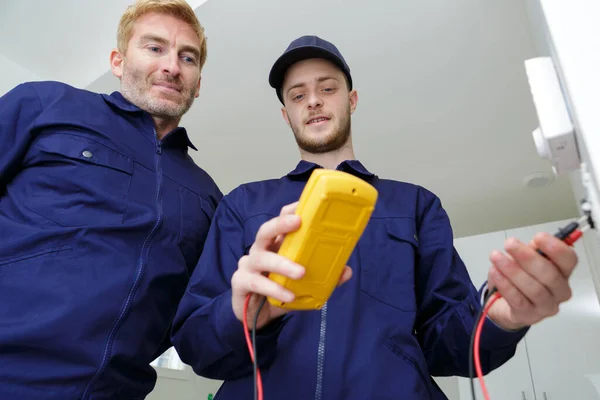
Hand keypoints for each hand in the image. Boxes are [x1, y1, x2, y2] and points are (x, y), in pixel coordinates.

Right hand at [231, 202, 352, 329]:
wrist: (256, 316)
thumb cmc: (279, 291)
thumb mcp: (303, 284)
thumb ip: (323, 277)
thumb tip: (346, 271)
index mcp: (276, 245)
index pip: (280, 221)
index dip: (291, 211)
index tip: (304, 205)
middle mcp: (260, 250)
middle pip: (265, 230)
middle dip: (281, 224)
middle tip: (298, 223)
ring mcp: (248, 265)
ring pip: (261, 257)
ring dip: (282, 263)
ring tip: (301, 272)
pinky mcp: (241, 282)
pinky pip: (256, 282)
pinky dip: (273, 288)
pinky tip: (288, 296)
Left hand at [485, 232, 577, 329]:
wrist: (505, 305)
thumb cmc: (519, 279)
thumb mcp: (525, 260)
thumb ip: (532, 250)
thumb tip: (535, 242)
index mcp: (563, 273)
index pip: (569, 260)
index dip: (556, 248)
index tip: (538, 237)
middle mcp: (559, 291)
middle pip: (550, 275)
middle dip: (528, 257)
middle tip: (509, 244)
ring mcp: (545, 306)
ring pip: (533, 289)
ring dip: (512, 270)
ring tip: (496, 257)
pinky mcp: (528, 316)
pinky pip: (517, 300)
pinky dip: (505, 284)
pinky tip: (495, 272)